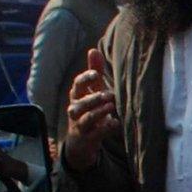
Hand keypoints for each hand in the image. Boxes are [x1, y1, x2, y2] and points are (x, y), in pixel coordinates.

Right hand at [62, 48, 118, 172]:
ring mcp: (80, 125)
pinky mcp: (88, 138)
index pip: (77, 85)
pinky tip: (116, 124)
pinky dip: (105, 129)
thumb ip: (94, 72)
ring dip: (99, 112)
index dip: (85, 80)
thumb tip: (93, 50)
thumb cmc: (89, 110)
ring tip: (111, 107)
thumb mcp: (92, 91)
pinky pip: (95, 134)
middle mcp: (75, 110)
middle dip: (94, 98)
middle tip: (109, 94)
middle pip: (80, 103)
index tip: (96, 75)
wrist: (82, 141)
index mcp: (77, 97)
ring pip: (86, 118)